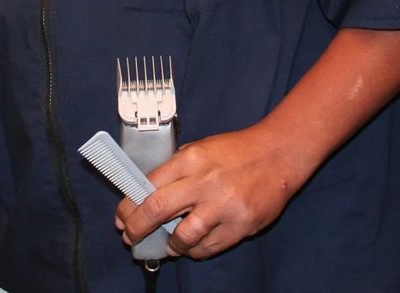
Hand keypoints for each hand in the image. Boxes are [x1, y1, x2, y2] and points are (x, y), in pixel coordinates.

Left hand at [115, 123, 303, 259]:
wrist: (277, 155)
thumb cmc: (236, 151)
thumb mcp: (200, 149)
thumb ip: (176, 169)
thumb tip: (147, 192)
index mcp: (190, 159)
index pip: (148, 185)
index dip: (129, 205)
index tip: (121, 217)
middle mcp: (204, 183)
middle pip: (157, 210)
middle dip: (137, 228)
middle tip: (129, 236)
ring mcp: (223, 207)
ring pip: (183, 236)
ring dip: (169, 245)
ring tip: (167, 246)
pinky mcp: (240, 226)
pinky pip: (208, 247)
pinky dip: (195, 250)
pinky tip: (192, 246)